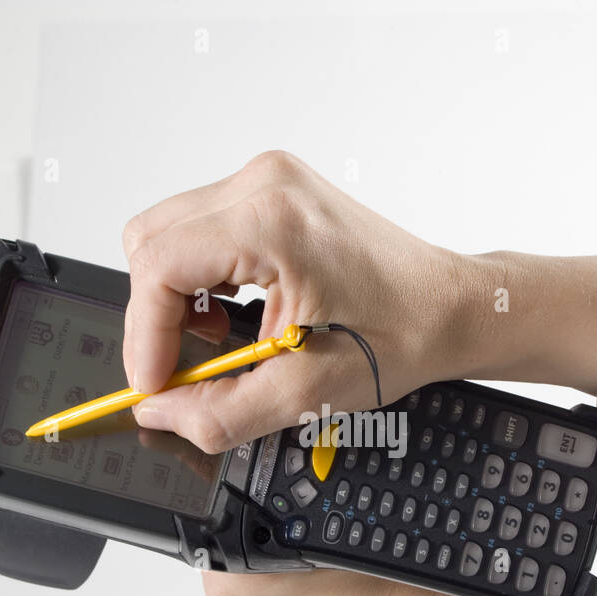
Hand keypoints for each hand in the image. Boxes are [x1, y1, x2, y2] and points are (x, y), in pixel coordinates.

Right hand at [122, 150, 596, 452]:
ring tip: (223, 338)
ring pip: (168, 234)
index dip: (145, 336)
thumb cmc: (403, 332)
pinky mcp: (273, 191)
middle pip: (150, 242)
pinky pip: (200, 229)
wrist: (451, 307)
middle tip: (188, 367)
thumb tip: (161, 414)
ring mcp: (269, 180)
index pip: (159, 267)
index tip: (157, 384)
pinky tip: (236, 312)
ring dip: (177, 296)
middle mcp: (265, 184)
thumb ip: (221, 411)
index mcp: (273, 222)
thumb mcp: (308, 392)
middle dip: (157, 315)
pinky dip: (200, 278)